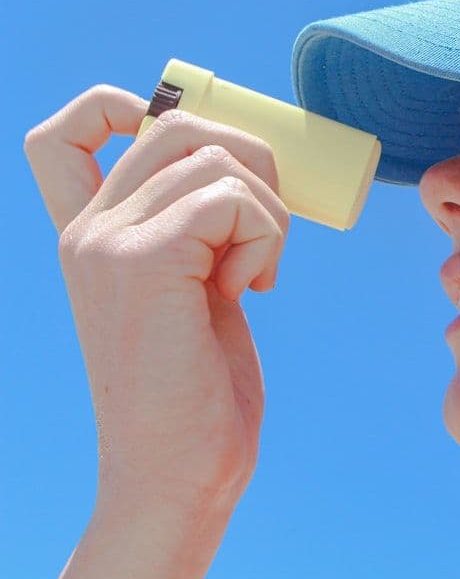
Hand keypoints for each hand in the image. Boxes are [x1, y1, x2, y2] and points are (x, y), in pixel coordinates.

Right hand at [25, 85, 288, 509]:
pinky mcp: (145, 262)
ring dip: (268, 209)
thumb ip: (198, 231)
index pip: (71, 132)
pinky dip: (265, 235)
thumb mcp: (195, 289)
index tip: (199, 154)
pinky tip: (252, 288)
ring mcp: (109, 242)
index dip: (128, 107)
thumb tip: (252, 164)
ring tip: (257, 271)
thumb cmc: (199, 386)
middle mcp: (89, 230)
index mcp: (93, 234)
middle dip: (248, 155)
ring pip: (216, 158)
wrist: (180, 471)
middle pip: (176, 124)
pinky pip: (232, 200)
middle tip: (269, 222)